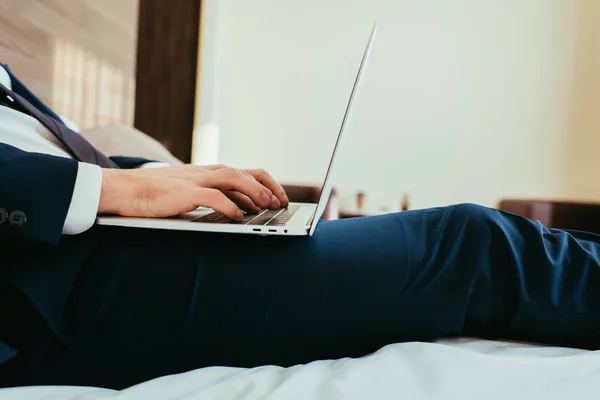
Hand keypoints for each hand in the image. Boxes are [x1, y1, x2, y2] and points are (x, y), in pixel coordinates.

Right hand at [98, 165, 288, 220]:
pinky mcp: (183, 192)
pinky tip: (239, 218)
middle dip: (267, 186)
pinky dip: (229, 206)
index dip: (265, 183)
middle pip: (245, 172)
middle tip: (280, 203)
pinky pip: (213, 197)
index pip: (244, 172)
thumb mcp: (189, 191)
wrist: (123, 189)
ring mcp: (194, 180)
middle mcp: (204, 172)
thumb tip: (240, 210)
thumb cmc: (155, 193)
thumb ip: (213, 196)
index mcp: (207, 172)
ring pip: (233, 178)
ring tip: (267, 207)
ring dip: (254, 192)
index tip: (278, 197)